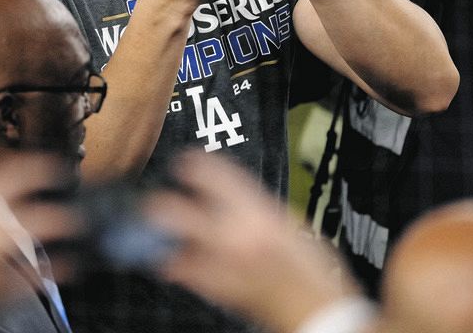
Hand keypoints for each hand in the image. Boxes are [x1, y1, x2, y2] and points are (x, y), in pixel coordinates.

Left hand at [145, 152, 365, 332]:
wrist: (317, 310)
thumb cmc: (312, 270)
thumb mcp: (291, 224)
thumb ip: (258, 209)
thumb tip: (237, 199)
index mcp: (258, 213)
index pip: (212, 176)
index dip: (194, 165)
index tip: (185, 162)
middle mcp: (234, 236)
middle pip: (177, 212)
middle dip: (161, 204)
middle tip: (156, 199)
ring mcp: (222, 264)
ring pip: (173, 246)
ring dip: (164, 238)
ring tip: (157, 231)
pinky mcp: (217, 289)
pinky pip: (182, 274)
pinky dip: (176, 265)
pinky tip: (175, 261)